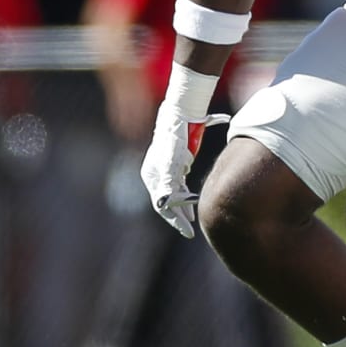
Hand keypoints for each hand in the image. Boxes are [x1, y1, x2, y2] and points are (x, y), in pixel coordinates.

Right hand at [139, 105, 227, 237]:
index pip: (162, 204)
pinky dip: (185, 197)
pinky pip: (179, 186)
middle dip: (177, 218)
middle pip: (166, 202)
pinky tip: (192, 203)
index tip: (186, 230)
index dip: (174, 219)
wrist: (179, 115)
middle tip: (189, 231)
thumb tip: (165, 203)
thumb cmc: (174, 137)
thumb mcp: (171, 161)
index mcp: (152, 176)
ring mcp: (165, 170)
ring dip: (181, 209)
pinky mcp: (176, 165)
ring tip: (191, 222)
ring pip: (172, 195)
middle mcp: (157, 175)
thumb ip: (168, 181)